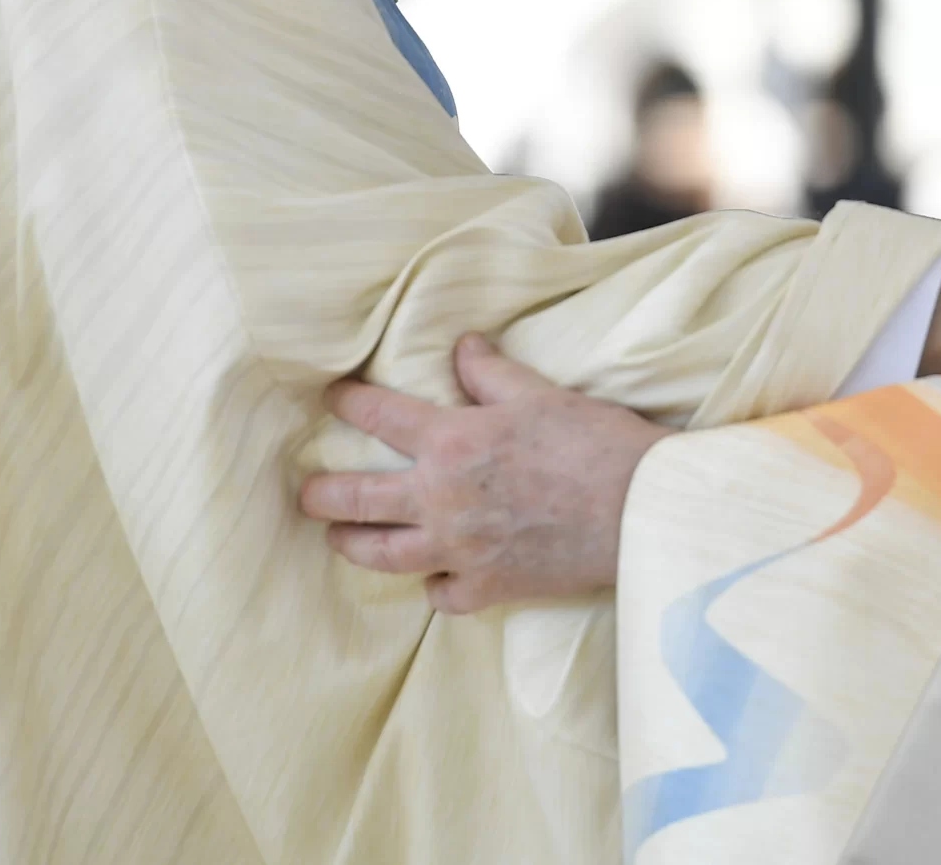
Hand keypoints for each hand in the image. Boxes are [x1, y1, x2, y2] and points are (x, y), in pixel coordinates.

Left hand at [299, 332, 667, 612]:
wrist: (636, 508)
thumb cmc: (591, 443)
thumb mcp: (539, 393)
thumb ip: (490, 374)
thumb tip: (461, 346)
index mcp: (452, 442)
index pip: (381, 418)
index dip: (349, 404)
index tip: (330, 398)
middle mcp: (441, 500)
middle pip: (360, 499)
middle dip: (323, 495)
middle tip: (304, 495)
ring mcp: (459, 550)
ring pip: (384, 555)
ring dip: (354, 546)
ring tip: (338, 540)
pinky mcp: (488, 588)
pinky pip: (441, 594)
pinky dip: (433, 586)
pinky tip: (433, 579)